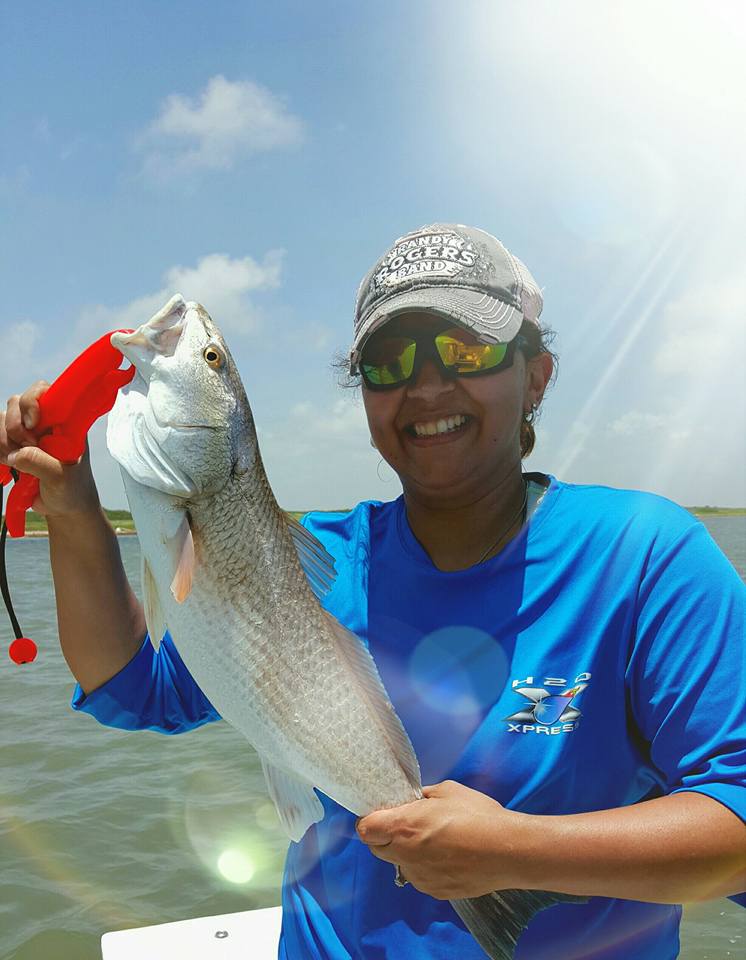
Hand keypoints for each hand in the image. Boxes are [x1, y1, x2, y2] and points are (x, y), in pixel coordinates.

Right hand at [1, 382, 100, 518]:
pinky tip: (8, 463)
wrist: (64, 507)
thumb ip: (39, 462)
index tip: (33, 424)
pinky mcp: (13, 445)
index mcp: (63, 421)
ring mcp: (27, 432)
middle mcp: (44, 422)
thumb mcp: (61, 478)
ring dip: (5, 441)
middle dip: (16, 428)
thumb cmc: (72, 489)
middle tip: (29, 449)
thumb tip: (16, 453)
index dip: (32, 402)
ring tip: (18, 461)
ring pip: (2, 420)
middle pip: (16, 404)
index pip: (43, 392)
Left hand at [356, 780, 525, 898]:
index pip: (365, 829)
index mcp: (403, 827)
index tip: (383, 813)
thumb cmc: (477, 815)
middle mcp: (405, 856)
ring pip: (400, 864)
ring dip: (407, 853)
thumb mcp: (447, 791)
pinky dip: (426, 866)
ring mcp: (420, 878)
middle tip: (407, 823)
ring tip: (435, 840)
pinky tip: (448, 856)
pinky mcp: (435, 891)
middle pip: (377, 849)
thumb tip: (414, 800)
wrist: (507, 851)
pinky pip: (420, 877)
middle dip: (386, 836)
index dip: (371, 820)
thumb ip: (423, 797)